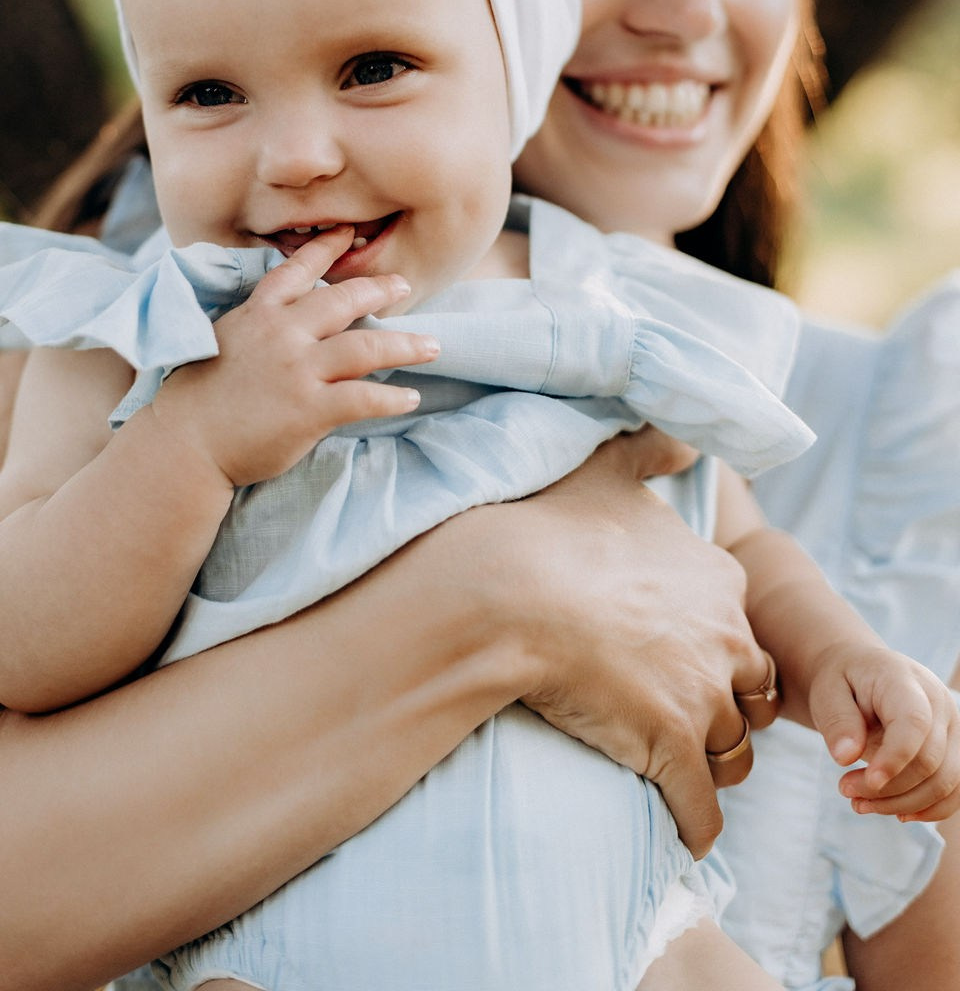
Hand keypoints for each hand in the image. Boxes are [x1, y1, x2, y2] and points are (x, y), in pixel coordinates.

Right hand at [150, 228, 439, 485]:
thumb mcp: (224, 343)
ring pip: (367, 347)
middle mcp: (282, 333)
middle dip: (380, 290)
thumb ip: (257, 328)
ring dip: (406, 345)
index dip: (325, 250)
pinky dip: (392, 399)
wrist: (182, 446)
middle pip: (344, 300)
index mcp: (258, 314)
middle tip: (405, 284)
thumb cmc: (197, 401)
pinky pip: (365, 398)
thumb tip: (286, 324)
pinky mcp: (310, 409)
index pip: (296, 270)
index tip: (349, 233)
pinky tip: (410, 398)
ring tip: (432, 346)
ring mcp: (298, 370)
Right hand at [500, 435, 771, 857]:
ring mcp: (702, 695)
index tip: (678, 658)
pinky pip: (702, 809)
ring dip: (711, 765)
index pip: (742, 630)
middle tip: (682, 716)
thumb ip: (651, 450)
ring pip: (734, 753)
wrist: (507, 590)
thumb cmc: (550, 528)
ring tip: (675, 769)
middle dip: (726, 709)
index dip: (715, 650)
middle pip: (752, 694)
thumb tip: (683, 442)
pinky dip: (694, 823)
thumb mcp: (606, 468)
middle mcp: (726, 637)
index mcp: (718, 578)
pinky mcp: (672, 748)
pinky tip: (679, 830)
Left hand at [810, 643, 959, 821]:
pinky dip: (927, 808)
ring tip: (859, 803)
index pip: (914, 723)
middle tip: (844, 789)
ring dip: (903, 803)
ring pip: (945, 782)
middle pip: (929, 761)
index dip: (895, 758)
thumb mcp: (826, 690)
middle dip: (888, 788)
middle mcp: (938, 702)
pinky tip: (895, 812)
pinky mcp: (953, 749)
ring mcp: (951, 727)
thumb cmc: (843, 681)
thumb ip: (837, 720)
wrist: (861, 673)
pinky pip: (953, 790)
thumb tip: (845, 757)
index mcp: (904, 679)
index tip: (867, 782)